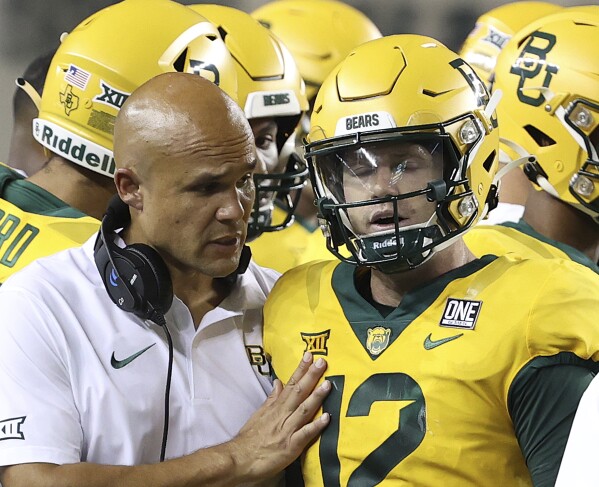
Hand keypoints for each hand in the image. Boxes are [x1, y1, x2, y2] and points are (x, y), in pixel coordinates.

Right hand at [228, 352, 330, 481]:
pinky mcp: (291, 446)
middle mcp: (282, 415)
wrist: (239, 459)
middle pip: (298, 392)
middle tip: (322, 361)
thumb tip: (278, 382)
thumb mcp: (259, 414)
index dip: (300, 369)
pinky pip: (305, 434)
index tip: (309, 355)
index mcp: (276, 407)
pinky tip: (327, 418)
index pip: (290, 384)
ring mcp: (287, 430)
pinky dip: (316, 425)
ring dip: (316, 396)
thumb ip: (272, 399)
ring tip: (328, 384)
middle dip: (311, 376)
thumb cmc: (250, 438)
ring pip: (304, 409)